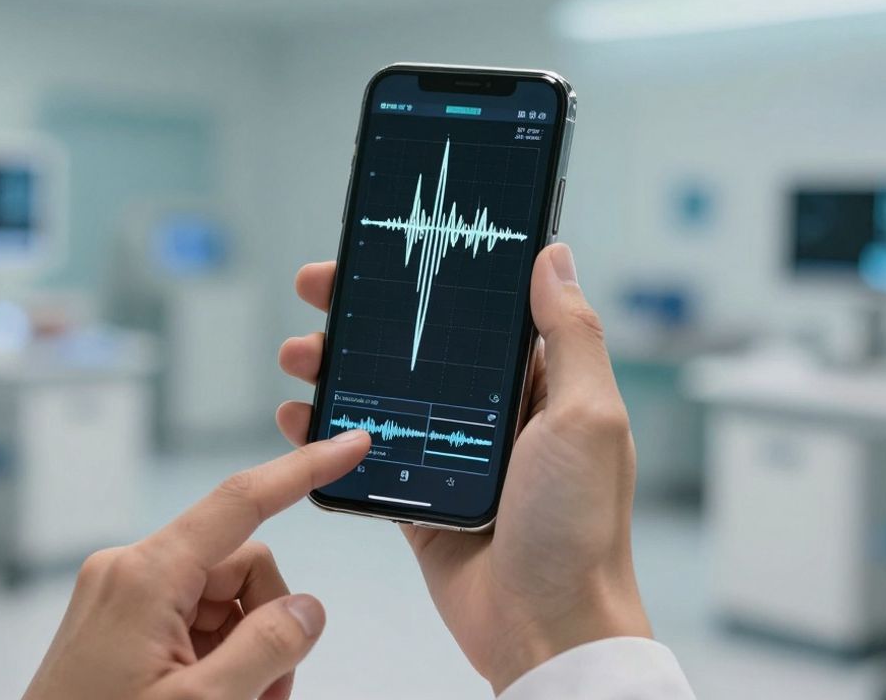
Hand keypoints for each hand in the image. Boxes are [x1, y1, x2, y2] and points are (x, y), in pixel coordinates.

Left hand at [24, 430, 370, 699]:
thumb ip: (265, 651)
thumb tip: (307, 610)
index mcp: (145, 576)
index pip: (241, 503)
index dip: (302, 471)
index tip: (348, 446)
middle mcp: (129, 573)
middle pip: (241, 567)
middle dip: (268, 627)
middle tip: (267, 694)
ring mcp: (121, 598)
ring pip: (222, 600)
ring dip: (245, 652)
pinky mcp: (118, 624)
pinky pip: (192, 621)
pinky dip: (217, 659)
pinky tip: (210, 699)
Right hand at [277, 243, 650, 693]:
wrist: (547, 630)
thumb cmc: (579, 530)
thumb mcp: (587, 417)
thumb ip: (570, 335)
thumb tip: (555, 257)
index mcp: (539, 386)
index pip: (476, 312)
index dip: (428, 278)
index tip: (382, 254)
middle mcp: (494, 416)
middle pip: (418, 348)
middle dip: (364, 318)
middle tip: (318, 291)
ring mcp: (452, 457)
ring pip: (382, 396)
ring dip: (336, 370)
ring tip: (299, 356)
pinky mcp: (419, 500)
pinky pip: (365, 455)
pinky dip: (327, 434)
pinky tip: (299, 416)